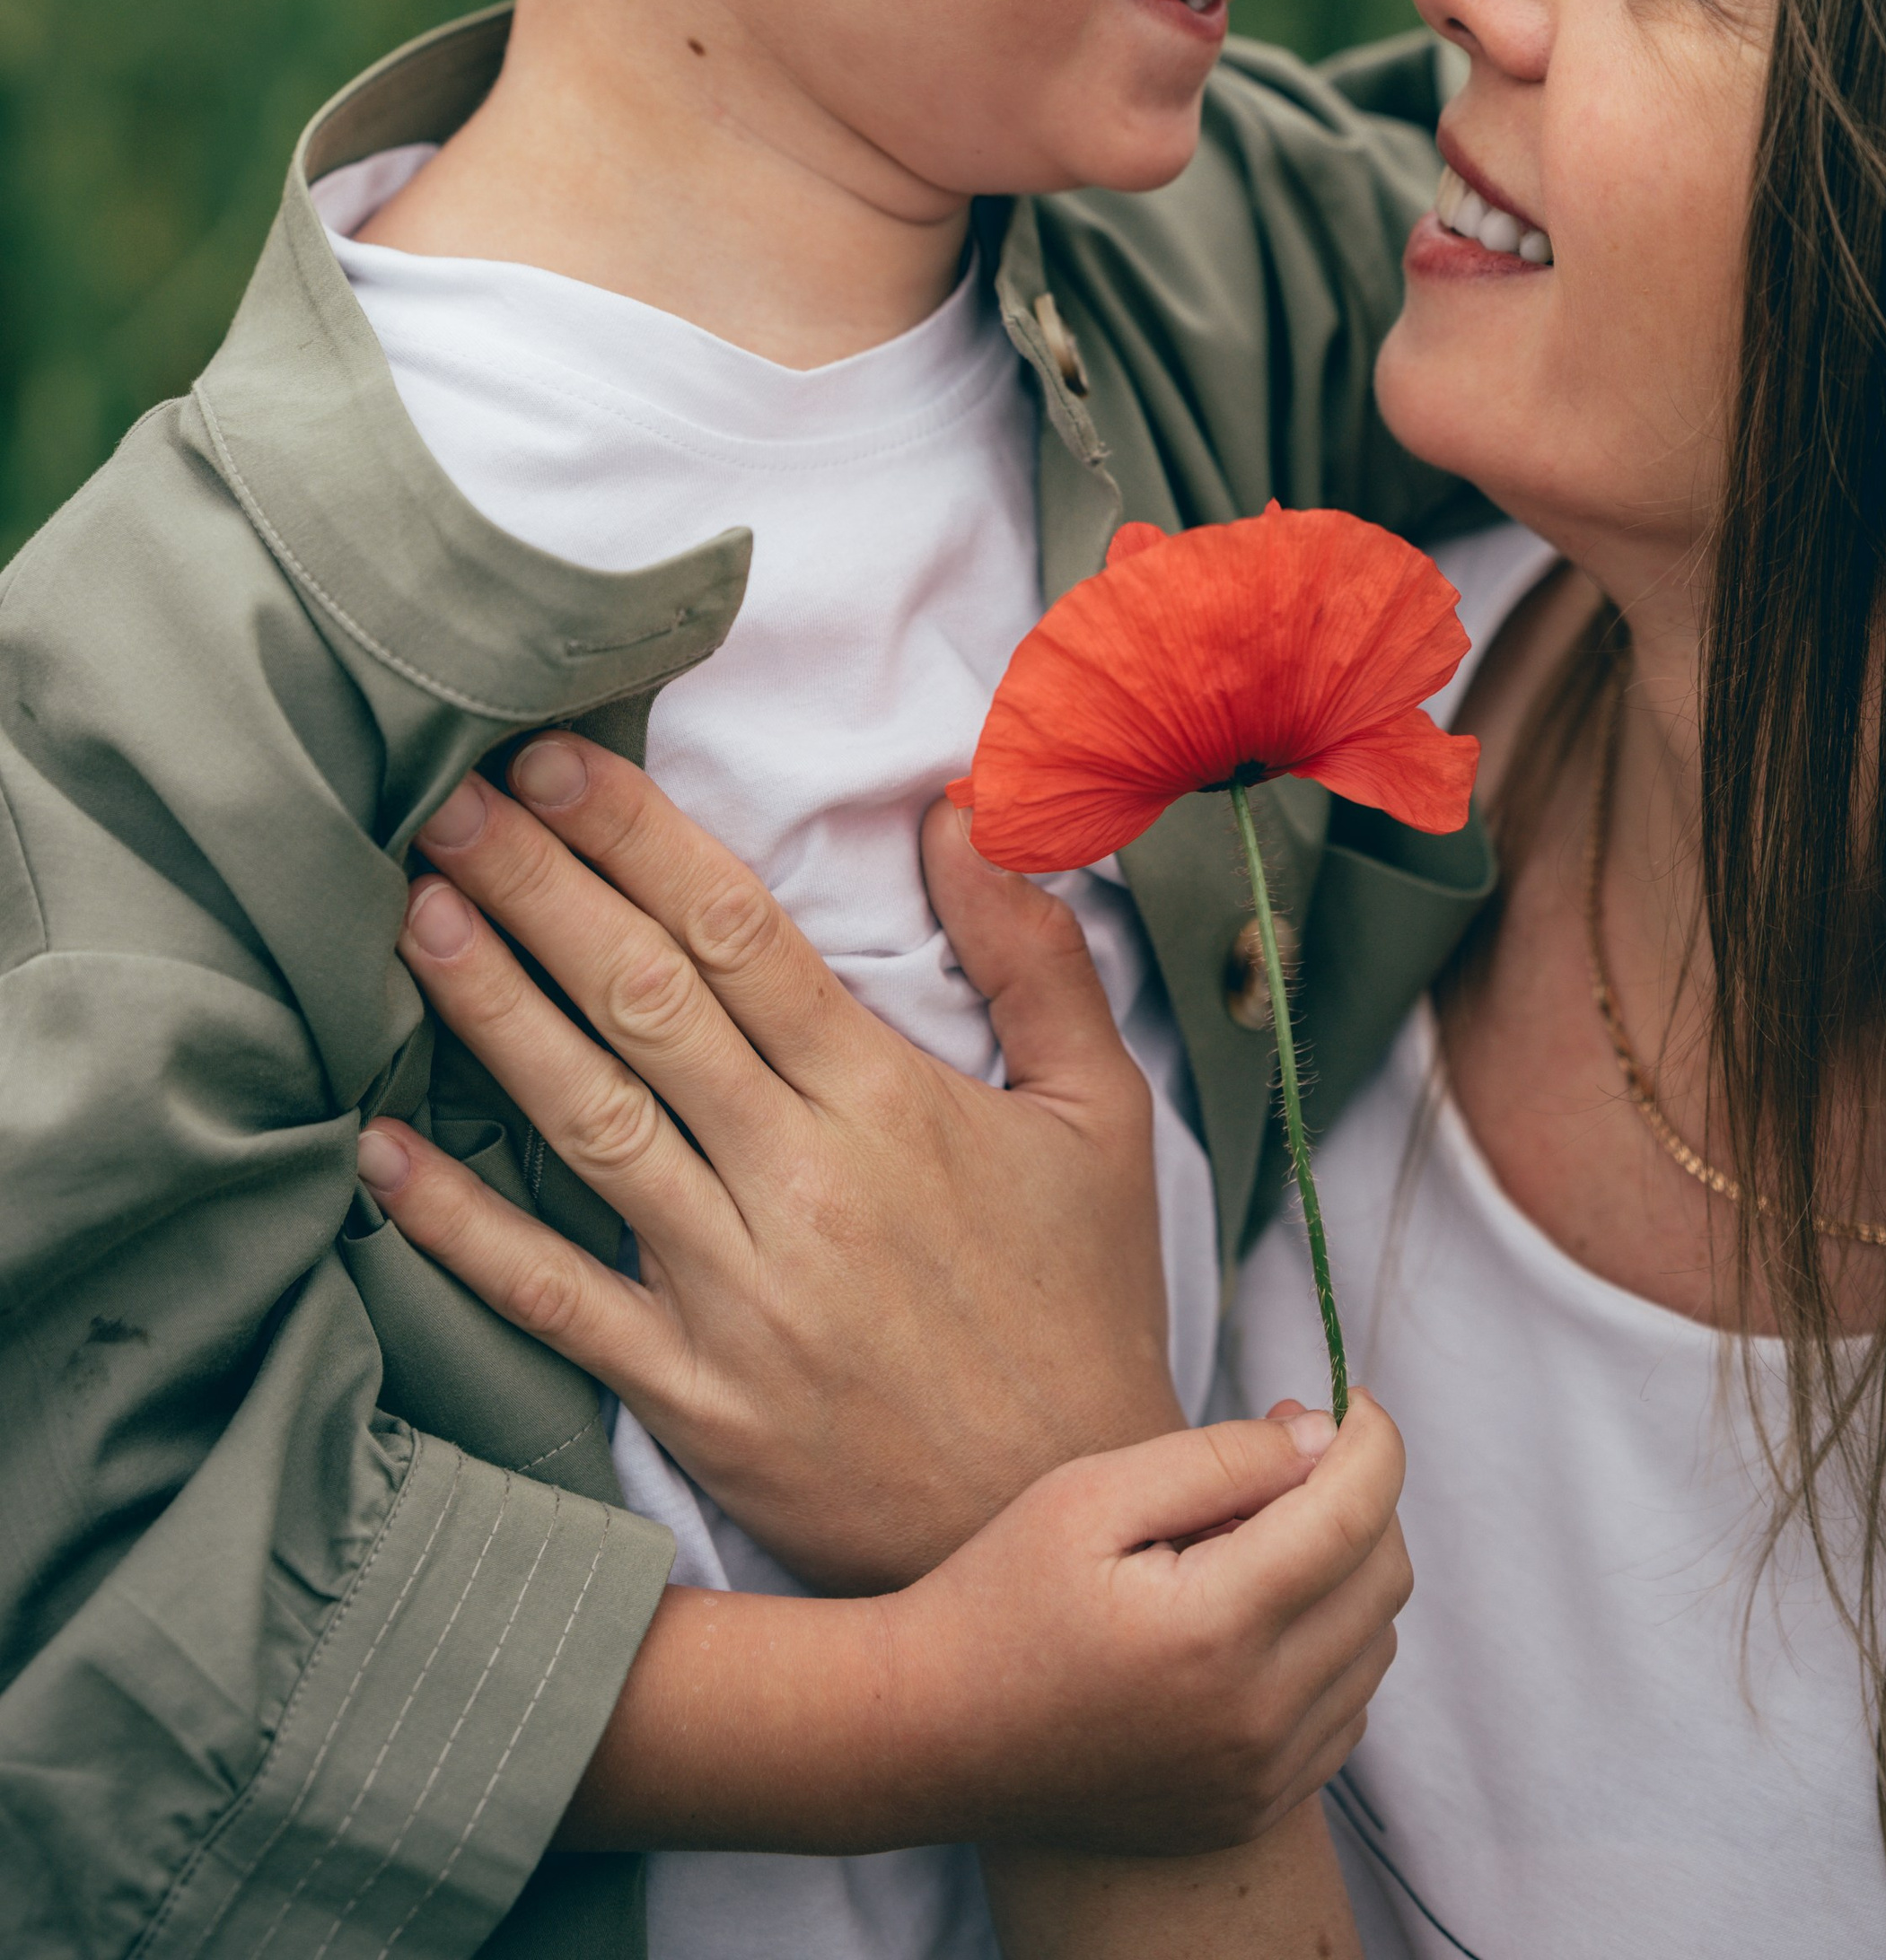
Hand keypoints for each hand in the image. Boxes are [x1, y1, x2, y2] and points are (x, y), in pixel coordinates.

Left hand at [357, 735, 1178, 1589]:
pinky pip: (552, 1297)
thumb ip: (1033, 955)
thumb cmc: (1082, 1306)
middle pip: (641, 1000)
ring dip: (490, 1009)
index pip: (737, 933)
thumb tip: (962, 808)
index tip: (557, 762)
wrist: (1068, 1521)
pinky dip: (461, 1228)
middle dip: (539, 886)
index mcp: (887, 1102)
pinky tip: (384, 1154)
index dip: (637, 836)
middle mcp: (799, 1183)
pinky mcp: (688, 1397)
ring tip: (415, 915)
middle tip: (454, 798)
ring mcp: (733, 1296)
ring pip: (585, 1121)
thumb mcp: (1102, 1116)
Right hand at [560, 1400, 1410, 1857]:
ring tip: (1259, 1532)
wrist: (930, 1736)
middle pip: (1383, 1577)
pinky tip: (1259, 1609)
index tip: (1349, 1397)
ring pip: (1375, 1644)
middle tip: (1291, 1451)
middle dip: (1363, 1494)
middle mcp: (1254, 1717)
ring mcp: (1258, 1777)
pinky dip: (1332, 1644)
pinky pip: (1346, 1710)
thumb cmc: (1000, 1594)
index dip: (1372, 1438)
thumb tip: (1322, 1439)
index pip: (1357, 1514)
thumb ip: (1218, 1459)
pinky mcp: (1251, 1808)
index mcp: (1214, 1630)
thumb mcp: (1090, 1493)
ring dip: (1349, 1570)